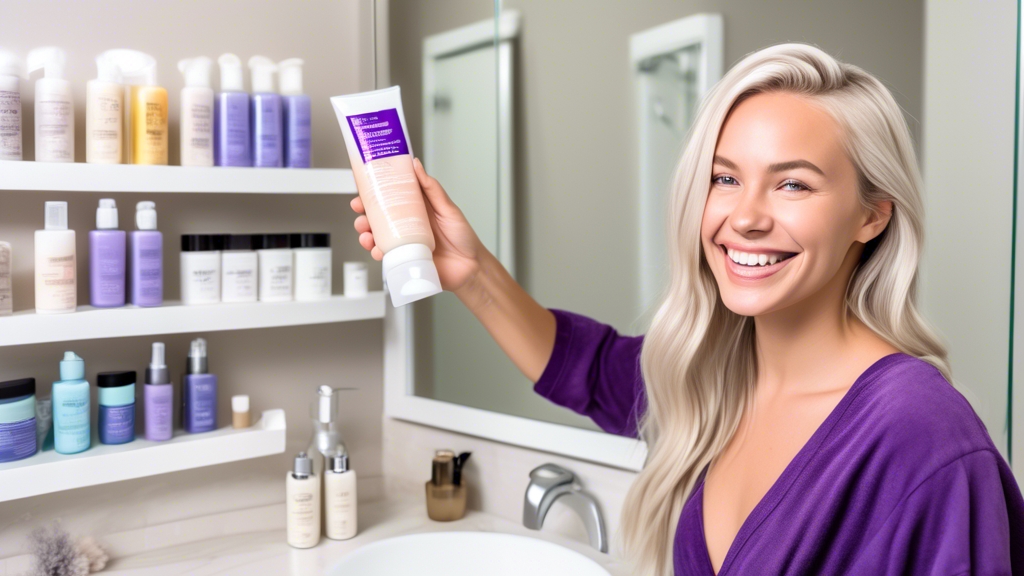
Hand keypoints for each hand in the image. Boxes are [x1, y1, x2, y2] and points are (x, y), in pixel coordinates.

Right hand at [351, 157, 485, 293]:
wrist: (470, 267)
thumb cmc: (463, 237)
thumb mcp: (448, 208)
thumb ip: (432, 189)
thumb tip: (416, 166)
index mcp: (416, 208)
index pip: (390, 197)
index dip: (374, 193)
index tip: (363, 189)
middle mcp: (407, 224)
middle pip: (378, 217)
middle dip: (364, 215)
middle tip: (361, 213)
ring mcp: (405, 242)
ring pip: (378, 236)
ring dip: (366, 234)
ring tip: (366, 234)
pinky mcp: (405, 258)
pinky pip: (386, 254)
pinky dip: (377, 252)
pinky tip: (378, 250)